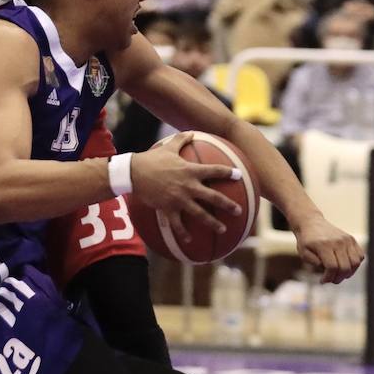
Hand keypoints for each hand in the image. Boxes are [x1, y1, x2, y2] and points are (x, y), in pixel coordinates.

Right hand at [132, 131, 242, 247]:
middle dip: (227, 205)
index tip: (239, 176)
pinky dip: (184, 233)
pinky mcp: (168, 209)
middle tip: (239, 211)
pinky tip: (189, 241)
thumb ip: (181, 140)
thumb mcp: (168, 147)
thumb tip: (191, 132)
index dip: (228, 173)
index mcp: (190, 170)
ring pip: (200, 214)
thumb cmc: (152, 159)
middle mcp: (188, 186)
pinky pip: (178, 224)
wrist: (134, 173)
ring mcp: (179, 199)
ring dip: (212, 223)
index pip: (214, 170)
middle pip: (213, 197)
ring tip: (223, 230)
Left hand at [292, 213, 363, 283]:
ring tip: (339, 274)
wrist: (311, 223)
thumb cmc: (306, 240)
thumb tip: (328, 269)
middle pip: (345, 267)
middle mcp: (337, 241)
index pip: (332, 267)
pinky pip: (360, 256)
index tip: (322, 281)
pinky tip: (345, 266)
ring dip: (348, 273)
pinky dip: (355, 265)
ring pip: (355, 263)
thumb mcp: (304, 253)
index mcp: (324, 245)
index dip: (328, 278)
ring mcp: (346, 239)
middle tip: (331, 280)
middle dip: (338, 278)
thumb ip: (314, 262)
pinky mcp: (351, 239)